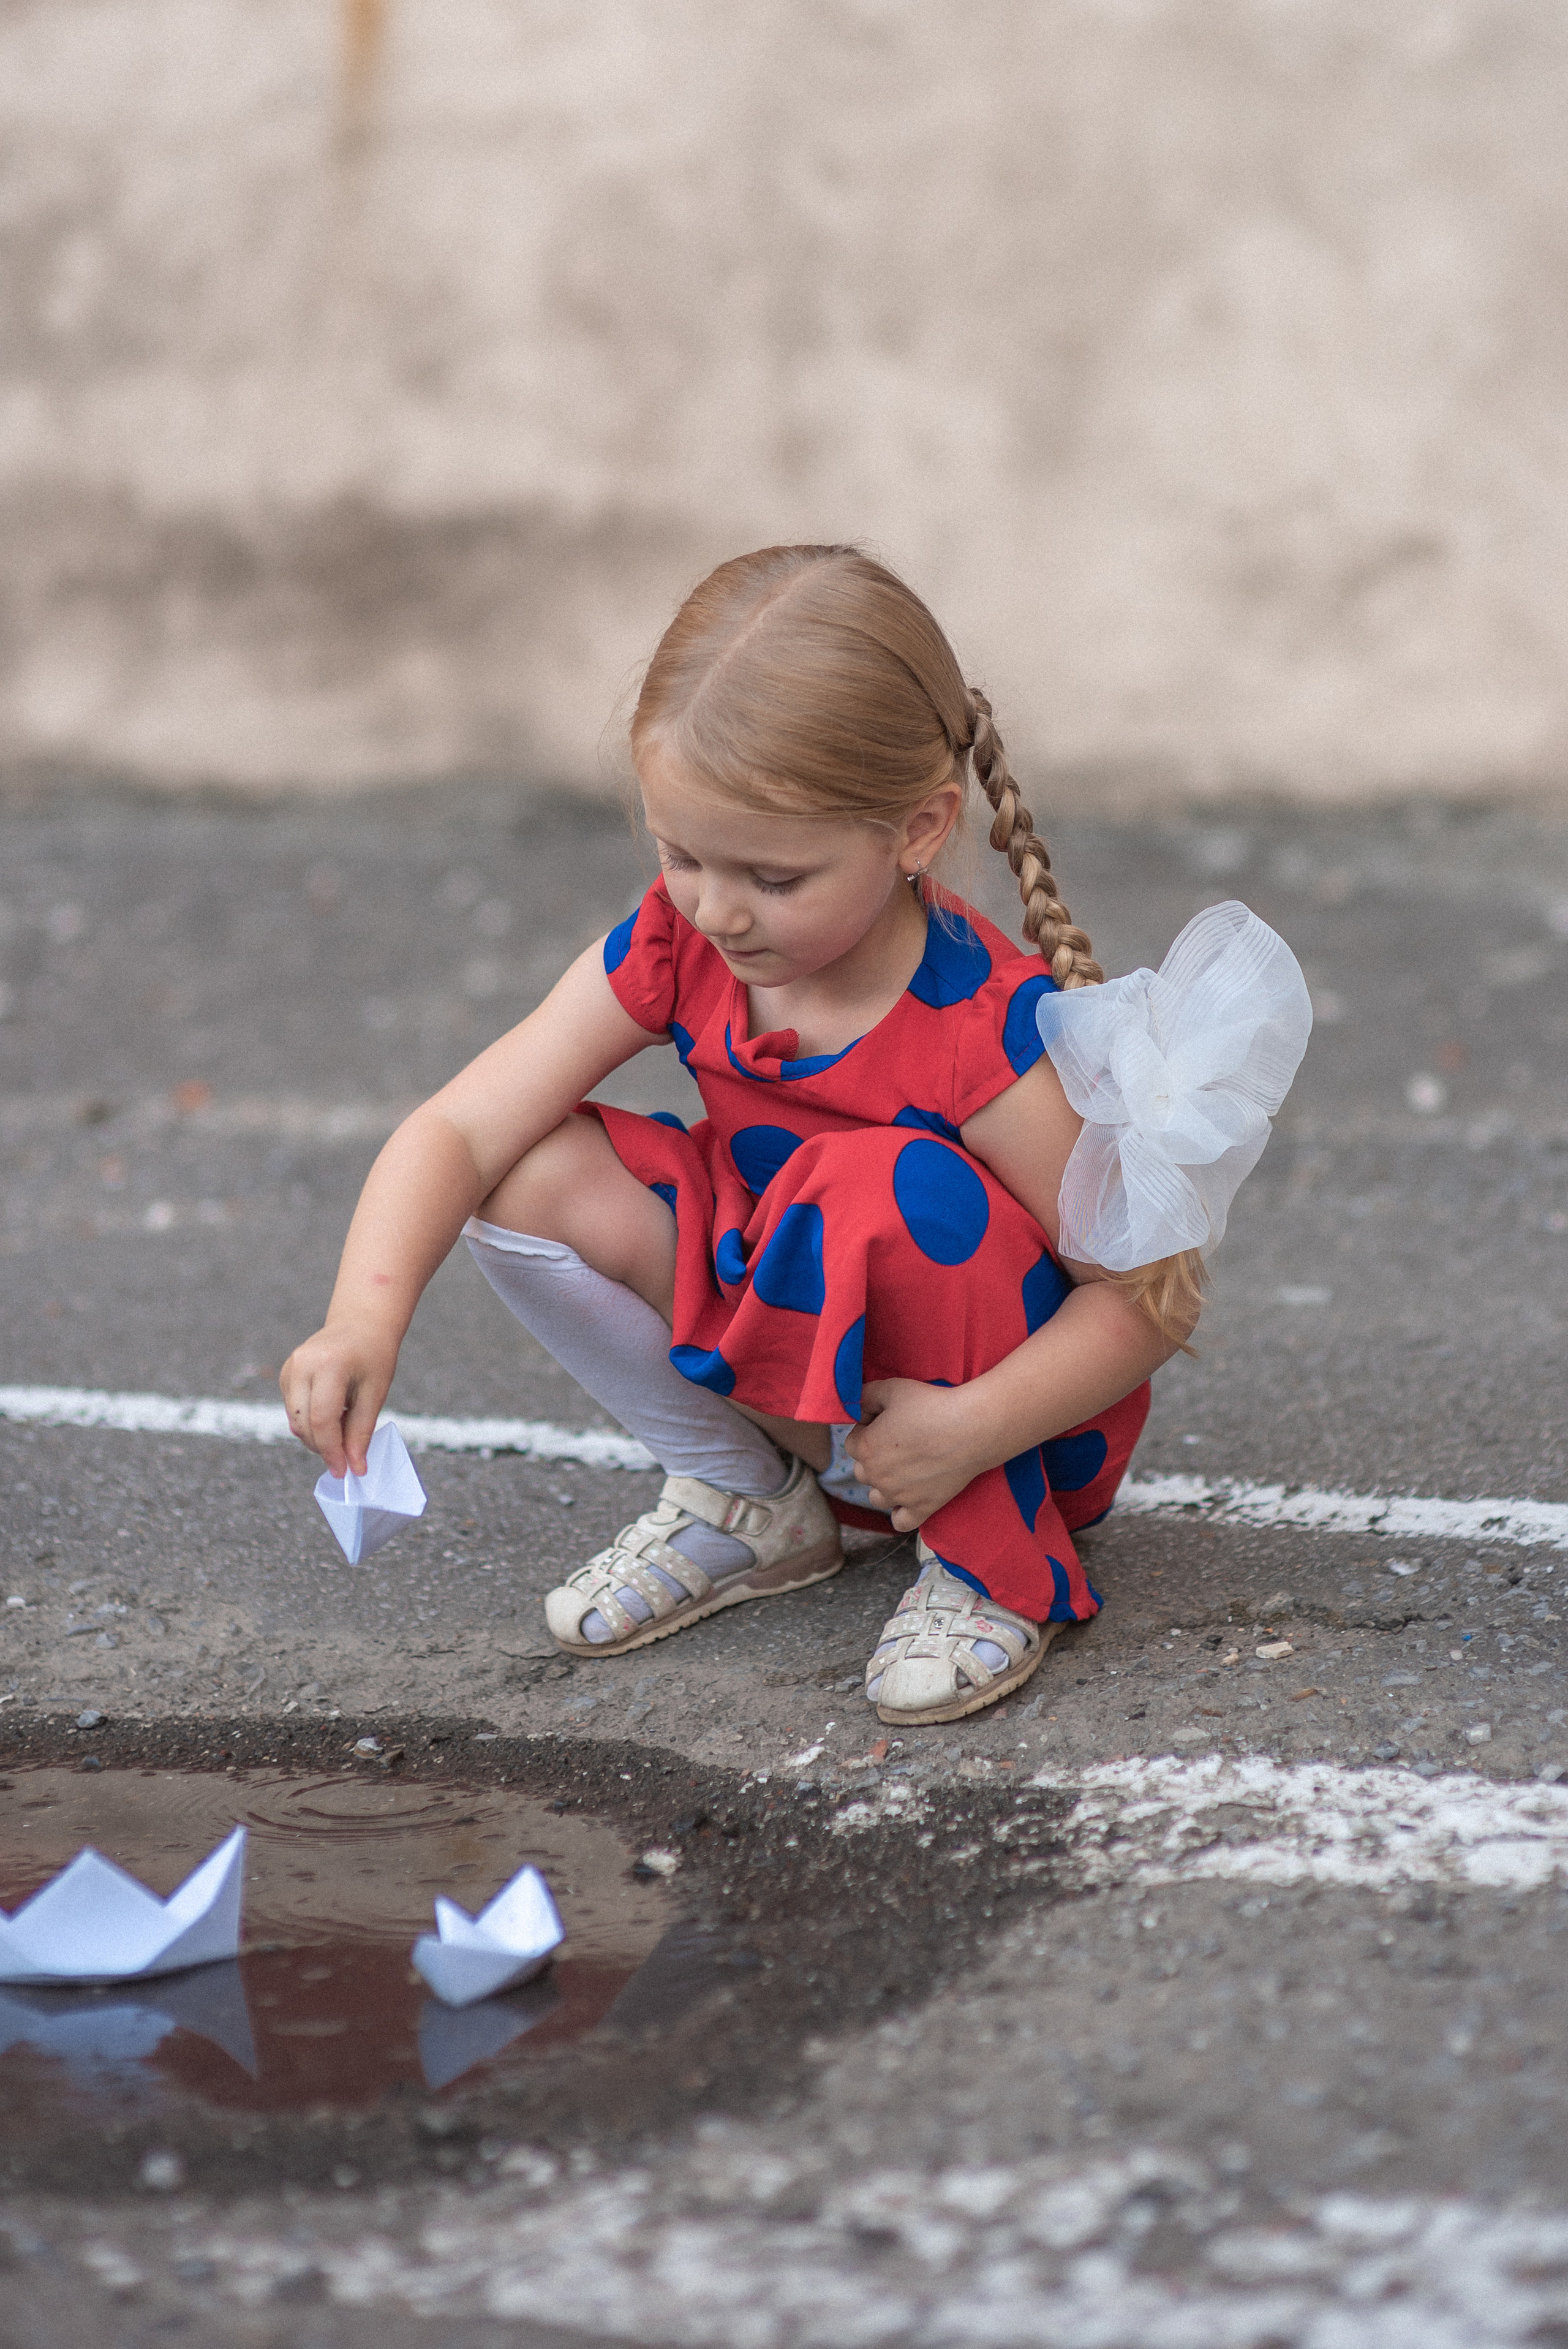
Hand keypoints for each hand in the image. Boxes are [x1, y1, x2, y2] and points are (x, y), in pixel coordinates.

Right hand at [279, 1323, 397, 1478]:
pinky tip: (332, 1412)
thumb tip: (355, 1468)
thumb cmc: (374, 1356)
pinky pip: (292, 1410)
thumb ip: (361, 1431)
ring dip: (315, 1436)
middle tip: (346, 1457)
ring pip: (294, 1420)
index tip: (343, 1471)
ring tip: (343, 1428)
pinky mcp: (285, 1373)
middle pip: (303, 1423)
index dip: (331, 1450)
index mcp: (329, 1365)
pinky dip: (309, 1421)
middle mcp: (302, 1365)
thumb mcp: (375, 1393)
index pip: (322, 1419)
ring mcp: (290, 1368)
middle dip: (323, 1447)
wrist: (360, 1323)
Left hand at [846, 1380, 990, 1531]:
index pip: (851, 1443)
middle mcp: (877, 1476)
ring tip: (904, 1468)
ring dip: (884, 1484)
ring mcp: (899, 1496)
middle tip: (900, 1441)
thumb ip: (865, 1396)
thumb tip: (857, 1407)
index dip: (866, 1430)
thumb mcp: (892, 1388)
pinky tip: (907, 1499)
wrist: (970, 1428)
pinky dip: (900, 1513)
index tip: (886, 1422)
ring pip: (876, 1497)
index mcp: (865, 1448)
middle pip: (862, 1470)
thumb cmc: (931, 1404)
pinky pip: (901, 1521)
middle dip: (875, 1456)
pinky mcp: (922, 1507)